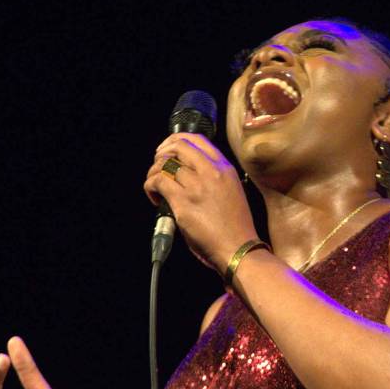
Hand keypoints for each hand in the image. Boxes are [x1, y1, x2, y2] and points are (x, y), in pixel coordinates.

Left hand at [144, 133, 258, 271]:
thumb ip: (214, 178)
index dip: (176, 140)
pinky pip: (158, 182)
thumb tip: (187, 172)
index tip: (168, 149)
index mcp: (225, 168)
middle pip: (178, 146)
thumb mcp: (232, 191)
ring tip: (155, 187)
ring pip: (164, 164)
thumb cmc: (236, 227)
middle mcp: (212, 172)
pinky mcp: (183, 202)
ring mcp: (197, 186)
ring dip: (153, 173)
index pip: (198, 140)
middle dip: (162, 153)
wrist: (239, 248)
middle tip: (157, 165)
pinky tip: (155, 199)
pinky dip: (150, 187)